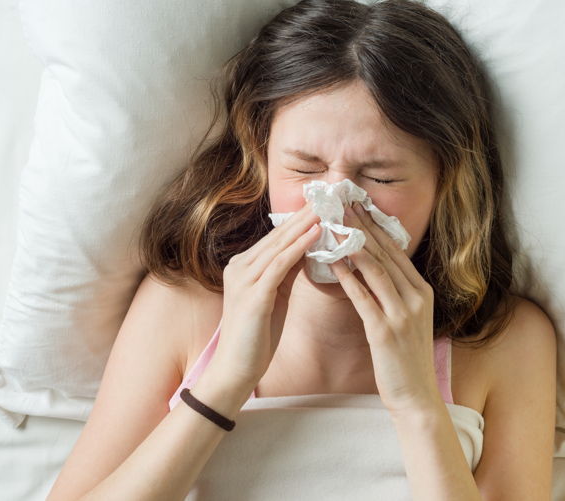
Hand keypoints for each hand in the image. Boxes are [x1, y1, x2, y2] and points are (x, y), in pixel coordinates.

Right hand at [212, 201, 321, 385]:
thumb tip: (307, 250)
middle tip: (330, 194)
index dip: (301, 219)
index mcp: (245, 266)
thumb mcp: (275, 297)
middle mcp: (240, 266)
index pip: (277, 236)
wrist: (235, 370)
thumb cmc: (256, 337)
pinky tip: (315, 234)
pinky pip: (279, 264)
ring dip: (305, 224)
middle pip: (279, 234)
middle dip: (305, 214)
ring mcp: (244, 279)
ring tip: (327, 206)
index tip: (324, 203)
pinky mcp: (253, 295)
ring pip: (279, 245)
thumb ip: (286, 272)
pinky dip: (298, 247)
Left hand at [330, 202, 441, 415]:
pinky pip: (363, 297)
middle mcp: (416, 297)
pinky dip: (348, 277)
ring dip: (354, 245)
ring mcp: (403, 314)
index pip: (397, 250)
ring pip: (377, 270)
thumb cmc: (405, 358)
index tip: (358, 205)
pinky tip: (332, 262)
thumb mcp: (407, 318)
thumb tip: (370, 266)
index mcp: (422, 291)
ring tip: (335, 225)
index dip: (376, 226)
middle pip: (387, 253)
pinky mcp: (385, 331)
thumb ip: (394, 292)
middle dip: (363, 226)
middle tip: (342, 204)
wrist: (415, 396)